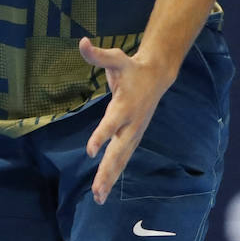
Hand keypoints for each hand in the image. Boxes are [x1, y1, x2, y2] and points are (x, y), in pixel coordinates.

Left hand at [78, 37, 174, 204]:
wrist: (157, 76)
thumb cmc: (131, 67)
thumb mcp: (115, 58)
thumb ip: (97, 54)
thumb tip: (82, 42)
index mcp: (124, 107)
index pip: (110, 124)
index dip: (101, 136)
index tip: (91, 152)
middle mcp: (130, 124)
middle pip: (118, 151)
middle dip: (107, 171)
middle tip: (97, 190)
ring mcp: (133, 133)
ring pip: (121, 160)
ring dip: (110, 178)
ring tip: (98, 198)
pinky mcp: (133, 137)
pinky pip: (123, 159)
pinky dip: (114, 174)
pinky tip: (103, 189)